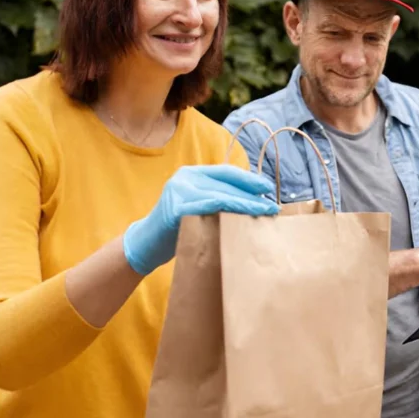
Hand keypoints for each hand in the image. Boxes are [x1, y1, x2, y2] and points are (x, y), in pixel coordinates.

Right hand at [123, 165, 277, 274]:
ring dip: (246, 205)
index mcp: (191, 174)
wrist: (145, 245)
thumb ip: (216, 198)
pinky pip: (209, 209)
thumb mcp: (197, 206)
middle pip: (226, 184)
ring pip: (221, 196)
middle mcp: (184, 178)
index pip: (226, 172)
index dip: (249, 179)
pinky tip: (244, 219)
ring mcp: (179, 192)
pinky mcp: (176, 209)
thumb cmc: (177, 229)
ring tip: (265, 212)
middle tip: (273, 206)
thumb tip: (254, 200)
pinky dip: (229, 213)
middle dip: (252, 195)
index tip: (268, 188)